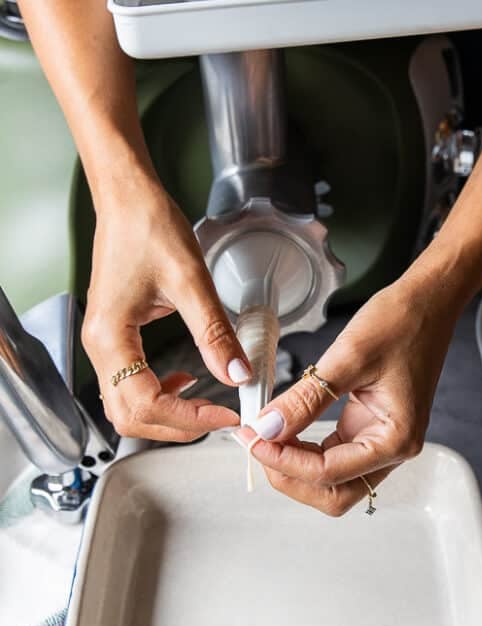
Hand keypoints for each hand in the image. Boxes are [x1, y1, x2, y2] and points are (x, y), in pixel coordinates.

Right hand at [82, 180, 249, 441]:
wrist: (129, 199)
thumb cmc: (148, 228)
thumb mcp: (190, 282)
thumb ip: (214, 333)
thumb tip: (237, 374)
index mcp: (110, 337)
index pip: (144, 403)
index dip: (187, 418)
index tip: (225, 416)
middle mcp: (100, 347)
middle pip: (130, 416)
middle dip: (176, 426)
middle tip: (218, 418)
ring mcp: (105, 344)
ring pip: (128, 405)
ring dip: (168, 414)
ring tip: (206, 405)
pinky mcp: (115, 338)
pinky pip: (132, 384)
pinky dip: (160, 395)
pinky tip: (187, 381)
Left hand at [236, 279, 457, 514]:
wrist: (427, 302)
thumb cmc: (401, 323)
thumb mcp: (348, 357)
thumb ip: (306, 399)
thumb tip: (268, 428)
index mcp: (396, 439)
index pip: (329, 473)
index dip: (284, 461)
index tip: (253, 438)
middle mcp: (392, 449)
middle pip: (333, 493)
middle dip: (290, 477)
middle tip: (257, 444)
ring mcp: (381, 441)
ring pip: (331, 481)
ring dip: (296, 467)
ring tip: (266, 437)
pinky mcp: (368, 429)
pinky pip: (333, 456)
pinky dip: (305, 450)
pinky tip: (284, 429)